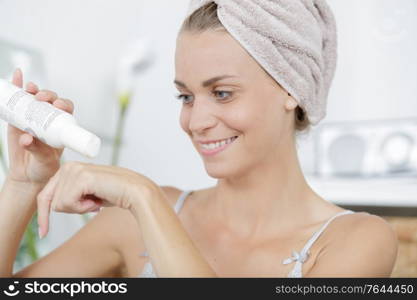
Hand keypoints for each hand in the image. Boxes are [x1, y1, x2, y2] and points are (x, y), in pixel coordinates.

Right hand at [7, 68, 74, 184]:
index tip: (58, 106)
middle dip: (49, 95)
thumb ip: (37, 150)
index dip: (64, 105)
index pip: (67, 111)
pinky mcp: (20, 117)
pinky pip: (20, 100)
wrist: (28, 174)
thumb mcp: (44, 161)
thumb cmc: (43, 168)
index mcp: (62, 128)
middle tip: (41, 98)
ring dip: (34, 89)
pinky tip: (18, 74)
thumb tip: (26, 138)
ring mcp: (35, 116)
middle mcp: (51, 119)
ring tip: (29, 88)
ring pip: (37, 98)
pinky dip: (19, 86)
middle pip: (53, 101)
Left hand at [36, 161, 157, 237]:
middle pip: (52, 202)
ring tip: (97, 200)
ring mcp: (74, 170)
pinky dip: (83, 208)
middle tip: (92, 204)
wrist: (135, 192)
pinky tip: (97, 201)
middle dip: (71, 210)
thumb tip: (53, 207)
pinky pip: (68, 203)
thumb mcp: (87, 196)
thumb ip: (70, 196)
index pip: (46, 194)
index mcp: (69, 168)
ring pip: (59, 204)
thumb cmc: (115, 194)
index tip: (43, 234)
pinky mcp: (80, 178)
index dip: (44, 215)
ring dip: (79, 209)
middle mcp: (69, 166)